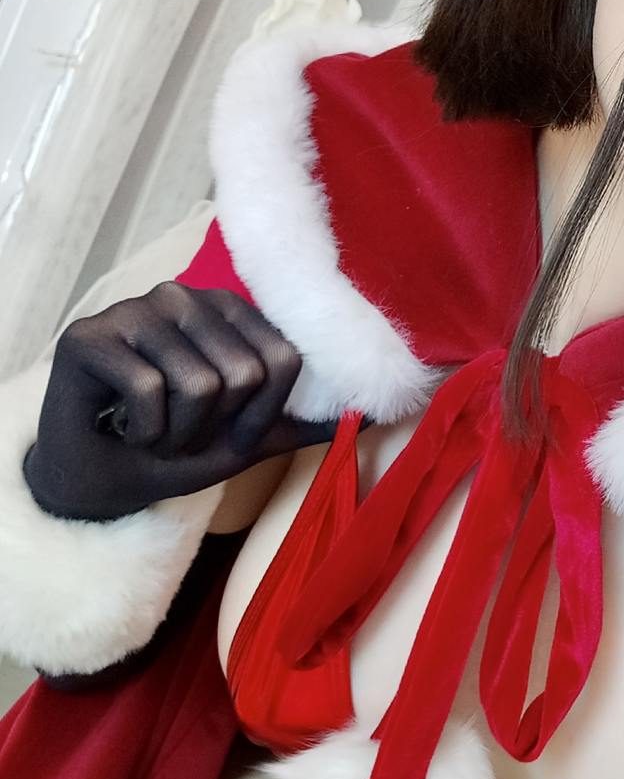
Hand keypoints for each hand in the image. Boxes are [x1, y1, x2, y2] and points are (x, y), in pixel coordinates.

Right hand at [22, 282, 340, 521]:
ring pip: (199, 384)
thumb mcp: (251, 440)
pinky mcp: (88, 335)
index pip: (284, 359)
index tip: (229, 430)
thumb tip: (380, 412)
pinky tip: (121, 425)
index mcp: (228, 311)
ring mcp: (133, 310)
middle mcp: (183, 296)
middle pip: (245, 372)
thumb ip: (307, 421)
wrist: (100, 481)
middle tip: (180, 431)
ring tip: (152, 428)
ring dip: (178, 433)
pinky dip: (143, 431)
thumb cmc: (175, 451)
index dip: (263, 415)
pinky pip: (149, 392)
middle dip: (216, 426)